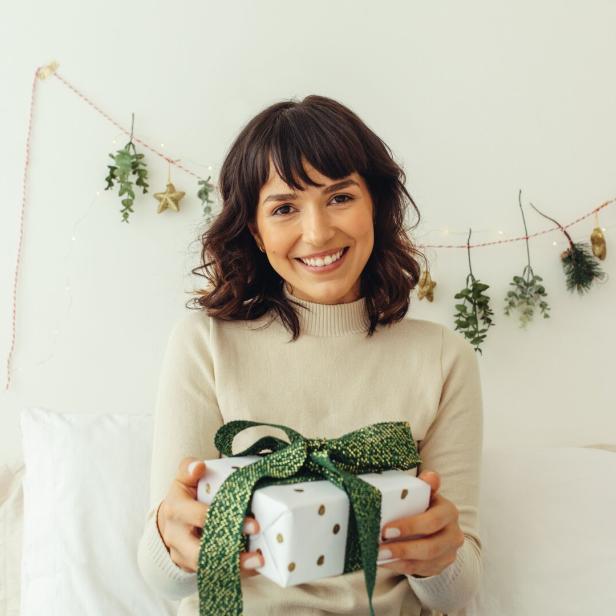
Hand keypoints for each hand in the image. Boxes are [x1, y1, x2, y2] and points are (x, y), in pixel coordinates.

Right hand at [156, 456, 264, 575]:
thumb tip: (199, 466)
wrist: (169, 521)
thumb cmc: (184, 496)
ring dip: (235, 565)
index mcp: (176, 510)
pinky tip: (254, 567)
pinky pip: (214, 573)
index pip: (200, 516)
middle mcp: (177, 536)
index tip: (252, 522)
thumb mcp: (183, 479)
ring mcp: (183, 555)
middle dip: (231, 549)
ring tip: (259, 561)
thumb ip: (189, 469)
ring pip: (208, 566)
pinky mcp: (192, 567)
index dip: (225, 519)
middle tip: (258, 546)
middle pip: (201, 550)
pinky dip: (235, 571)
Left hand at [376, 470, 464, 577]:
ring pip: (425, 562)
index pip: (432, 521)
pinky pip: (419, 570)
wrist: (440, 527)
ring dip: (399, 560)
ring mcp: (449, 553)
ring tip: (378, 556)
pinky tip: (384, 562)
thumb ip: (427, 485)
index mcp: (449, 512)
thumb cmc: (426, 506)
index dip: (410, 527)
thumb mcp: (427, 494)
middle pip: (430, 547)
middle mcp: (454, 534)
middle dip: (402, 548)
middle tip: (379, 547)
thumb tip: (429, 476)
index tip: (386, 530)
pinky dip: (400, 567)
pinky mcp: (440, 567)